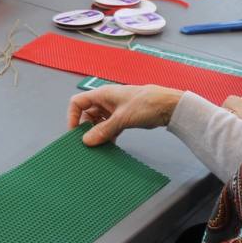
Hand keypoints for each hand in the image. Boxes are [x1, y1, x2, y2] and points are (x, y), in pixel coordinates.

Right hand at [67, 83, 182, 145]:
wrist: (169, 106)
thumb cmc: (145, 105)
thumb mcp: (122, 119)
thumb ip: (103, 130)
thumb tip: (86, 141)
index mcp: (102, 95)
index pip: (78, 103)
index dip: (72, 117)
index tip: (75, 133)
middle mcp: (106, 101)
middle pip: (87, 114)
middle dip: (86, 128)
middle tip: (87, 144)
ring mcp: (115, 109)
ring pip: (99, 122)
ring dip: (98, 134)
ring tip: (99, 148)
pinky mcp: (123, 117)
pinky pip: (110, 126)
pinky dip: (108, 135)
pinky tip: (111, 146)